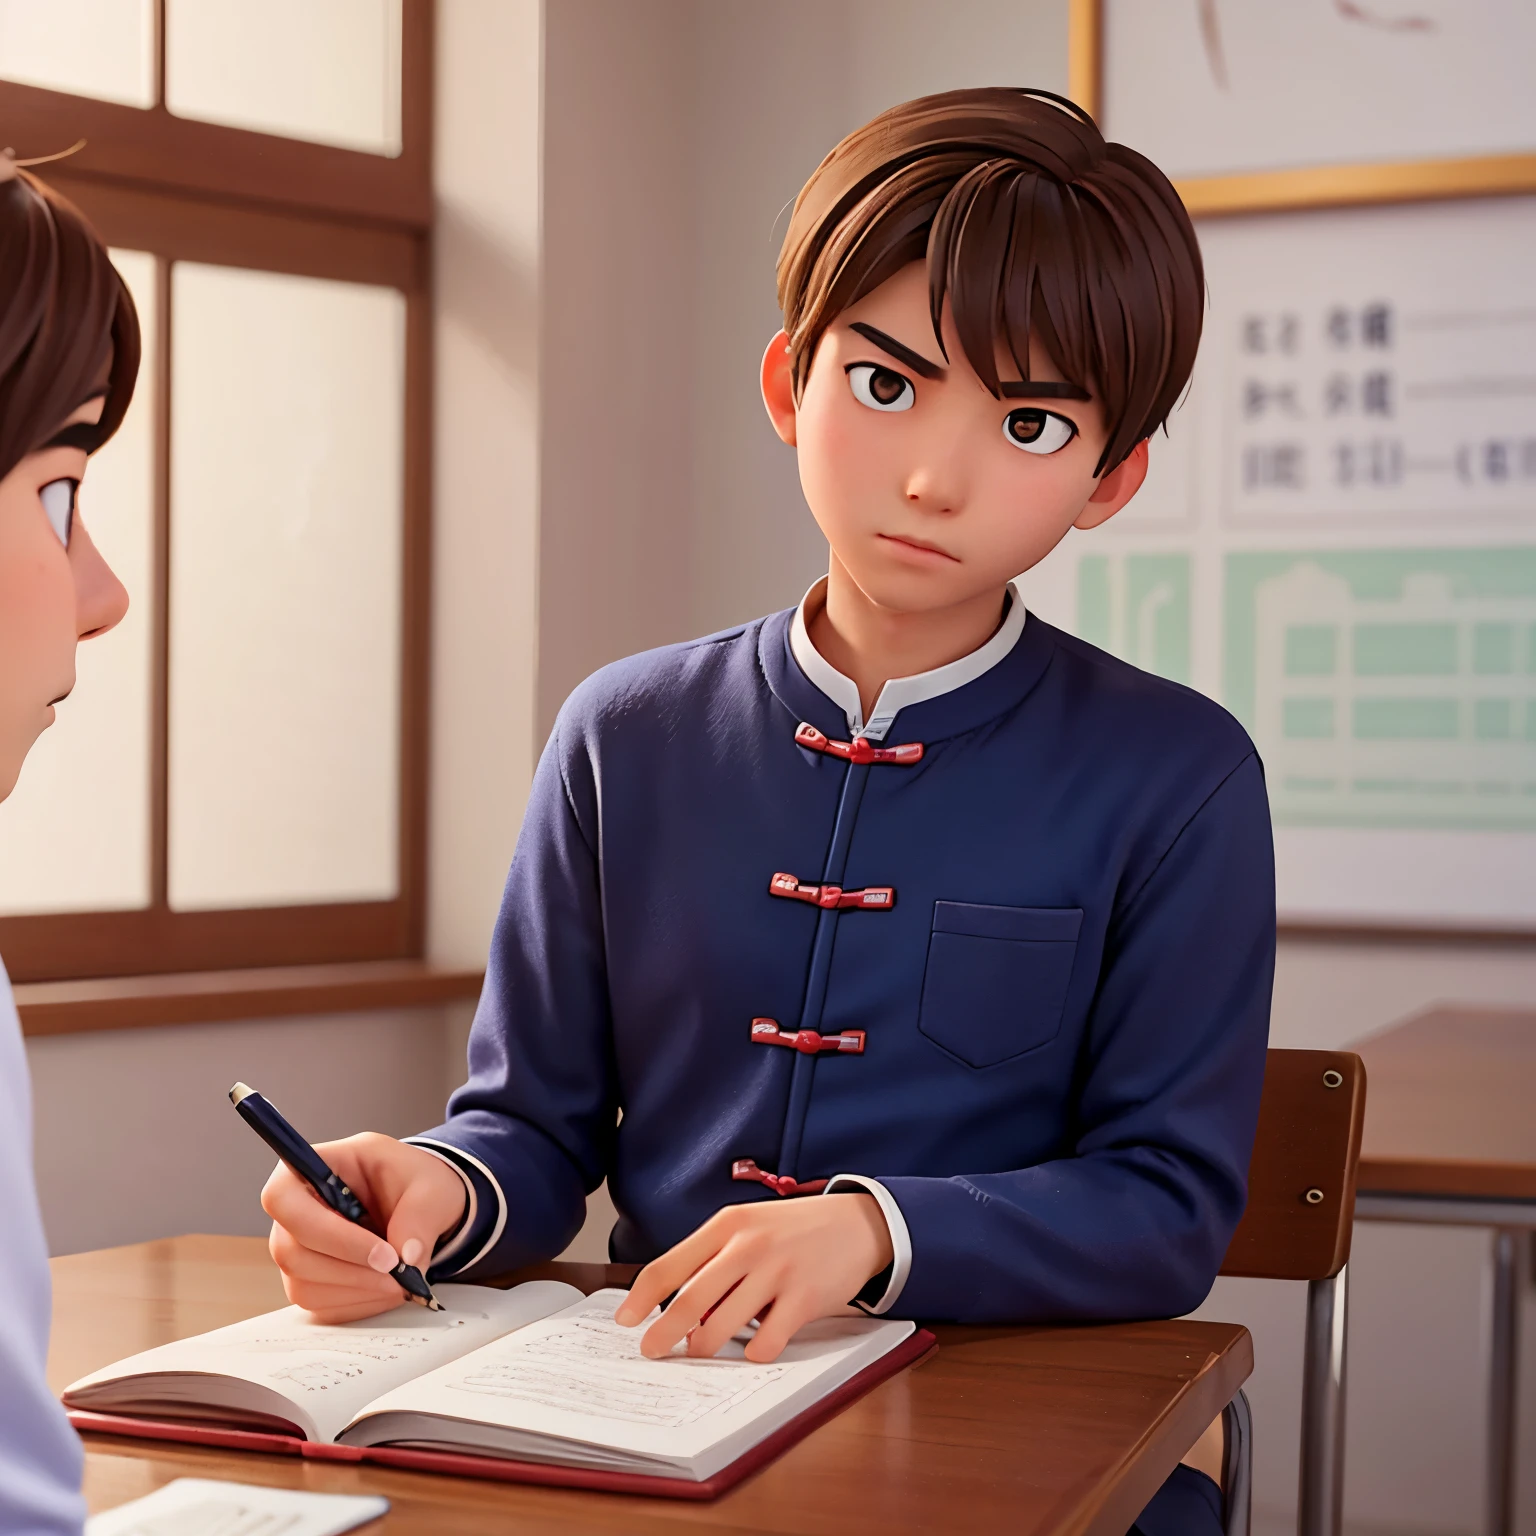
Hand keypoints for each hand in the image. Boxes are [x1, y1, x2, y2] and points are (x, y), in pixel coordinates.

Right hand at [261, 1133, 466, 1322]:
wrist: (421, 1204)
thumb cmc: (414, 1181)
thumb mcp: (430, 1185)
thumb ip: (419, 1217)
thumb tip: (406, 1259)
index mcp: (313, 1165)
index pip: (284, 1200)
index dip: (328, 1233)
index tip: (383, 1253)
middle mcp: (293, 1208)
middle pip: (291, 1252)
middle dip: (351, 1270)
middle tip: (399, 1273)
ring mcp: (296, 1247)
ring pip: (304, 1285)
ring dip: (358, 1290)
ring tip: (400, 1280)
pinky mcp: (308, 1280)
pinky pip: (320, 1306)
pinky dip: (358, 1303)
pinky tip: (387, 1287)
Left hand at [613, 1193, 893, 1362]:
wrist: (856, 1223)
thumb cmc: (792, 1230)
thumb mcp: (749, 1227)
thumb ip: (714, 1260)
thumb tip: (678, 1309)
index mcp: (727, 1225)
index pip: (669, 1265)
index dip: (641, 1298)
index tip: (625, 1320)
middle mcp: (748, 1245)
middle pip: (689, 1300)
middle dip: (662, 1333)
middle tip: (651, 1352)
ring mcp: (777, 1272)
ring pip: (721, 1328)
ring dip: (704, 1348)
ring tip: (701, 1351)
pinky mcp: (804, 1298)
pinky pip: (765, 1343)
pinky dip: (752, 1354)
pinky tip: (753, 1348)